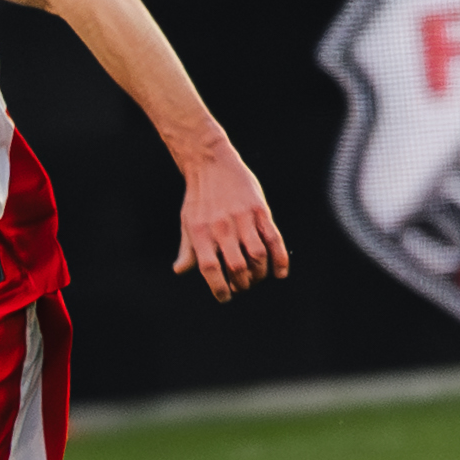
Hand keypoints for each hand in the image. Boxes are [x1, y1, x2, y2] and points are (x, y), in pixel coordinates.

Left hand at [173, 142, 289, 301]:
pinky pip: (273, 239)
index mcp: (200, 233)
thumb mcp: (187, 223)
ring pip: (257, 256)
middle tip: (243, 286)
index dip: (219, 288)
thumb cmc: (198, 197)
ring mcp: (242, 219)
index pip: (210, 269)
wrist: (210, 163)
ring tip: (257, 277)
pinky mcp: (260, 211)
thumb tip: (180, 270)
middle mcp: (221, 228)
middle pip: (237, 267)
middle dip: (242, 284)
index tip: (225, 296)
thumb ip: (187, 249)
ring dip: (260, 273)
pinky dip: (279, 259)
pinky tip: (279, 272)